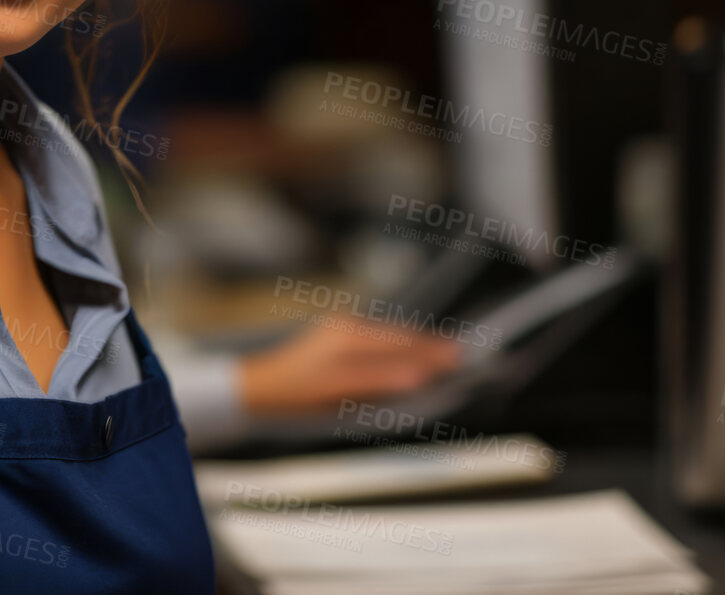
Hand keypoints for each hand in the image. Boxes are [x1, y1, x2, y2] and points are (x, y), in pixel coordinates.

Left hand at [235, 315, 464, 414]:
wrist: (260, 387)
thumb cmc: (296, 397)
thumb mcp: (340, 396)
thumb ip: (380, 382)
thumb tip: (419, 376)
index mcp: (350, 340)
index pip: (403, 348)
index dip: (433, 355)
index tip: (462, 359)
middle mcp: (348, 327)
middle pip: (400, 337)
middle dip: (432, 345)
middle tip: (463, 352)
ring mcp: (343, 328)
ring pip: (390, 334)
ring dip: (417, 341)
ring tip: (445, 349)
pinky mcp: (338, 331)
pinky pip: (378, 333)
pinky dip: (399, 341)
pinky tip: (409, 348)